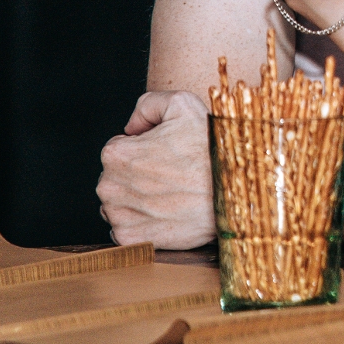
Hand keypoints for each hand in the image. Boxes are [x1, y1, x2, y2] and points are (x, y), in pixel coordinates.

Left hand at [97, 91, 215, 248]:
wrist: (234, 191)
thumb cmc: (211, 148)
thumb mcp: (182, 104)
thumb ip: (148, 104)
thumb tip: (131, 127)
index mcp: (116, 154)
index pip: (118, 149)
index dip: (143, 149)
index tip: (166, 155)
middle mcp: (110, 186)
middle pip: (115, 178)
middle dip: (136, 176)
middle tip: (171, 175)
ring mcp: (119, 216)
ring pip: (117, 205)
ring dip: (136, 201)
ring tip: (169, 195)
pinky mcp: (132, 240)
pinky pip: (125, 231)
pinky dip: (141, 224)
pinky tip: (165, 214)